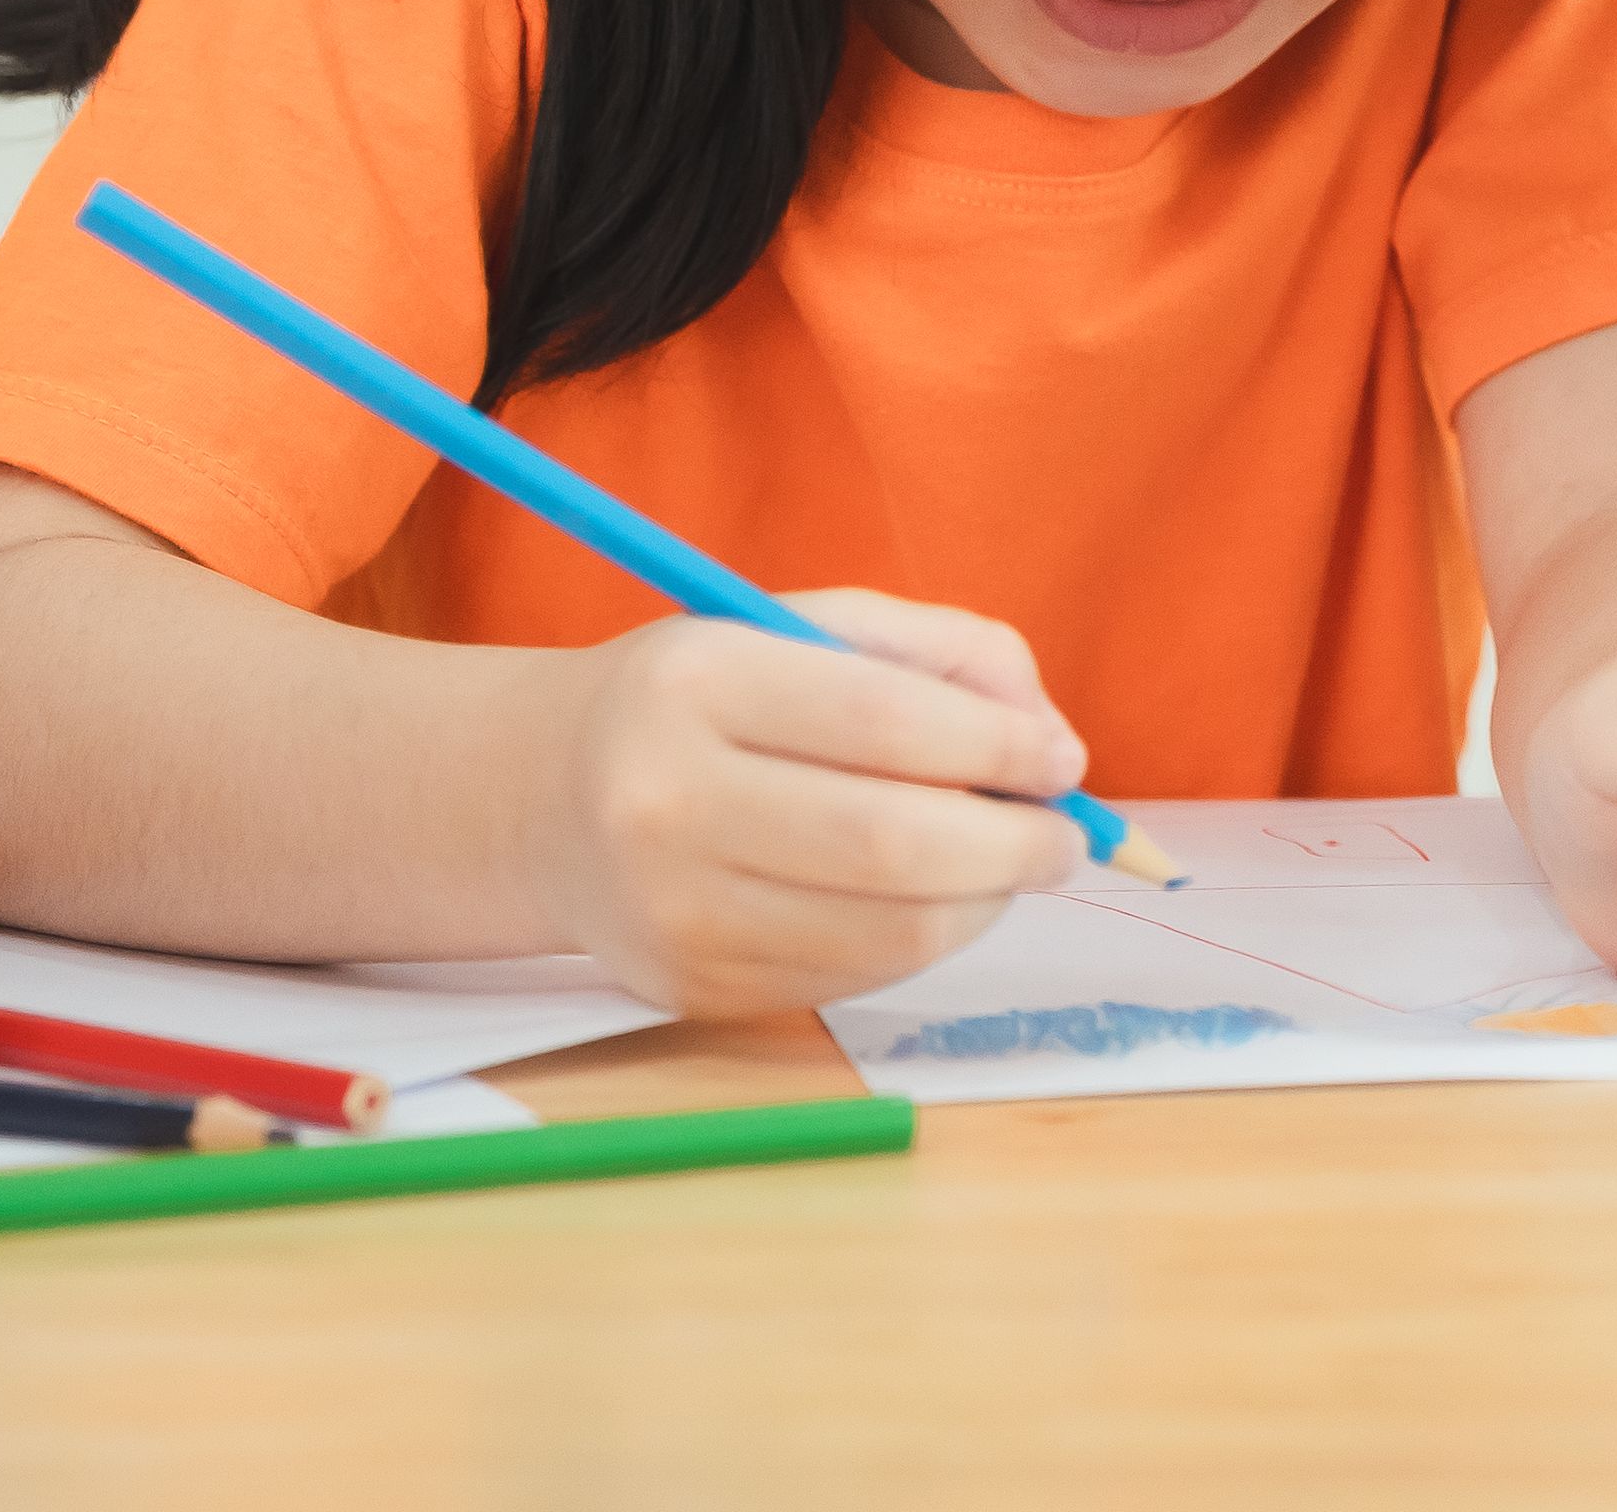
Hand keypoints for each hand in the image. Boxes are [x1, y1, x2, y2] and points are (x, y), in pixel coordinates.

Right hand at [519, 591, 1102, 1018]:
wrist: (548, 796)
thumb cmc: (714, 697)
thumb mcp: (810, 628)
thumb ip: (947, 656)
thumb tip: (1053, 746)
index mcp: (698, 683)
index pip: (885, 722)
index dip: (1000, 748)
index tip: (1064, 760)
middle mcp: (665, 801)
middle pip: (892, 844)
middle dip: (1015, 845)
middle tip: (1068, 839)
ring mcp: (670, 911)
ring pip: (885, 933)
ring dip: (982, 905)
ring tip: (1005, 867)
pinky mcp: (687, 987)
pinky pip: (850, 979)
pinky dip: (917, 942)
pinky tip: (925, 900)